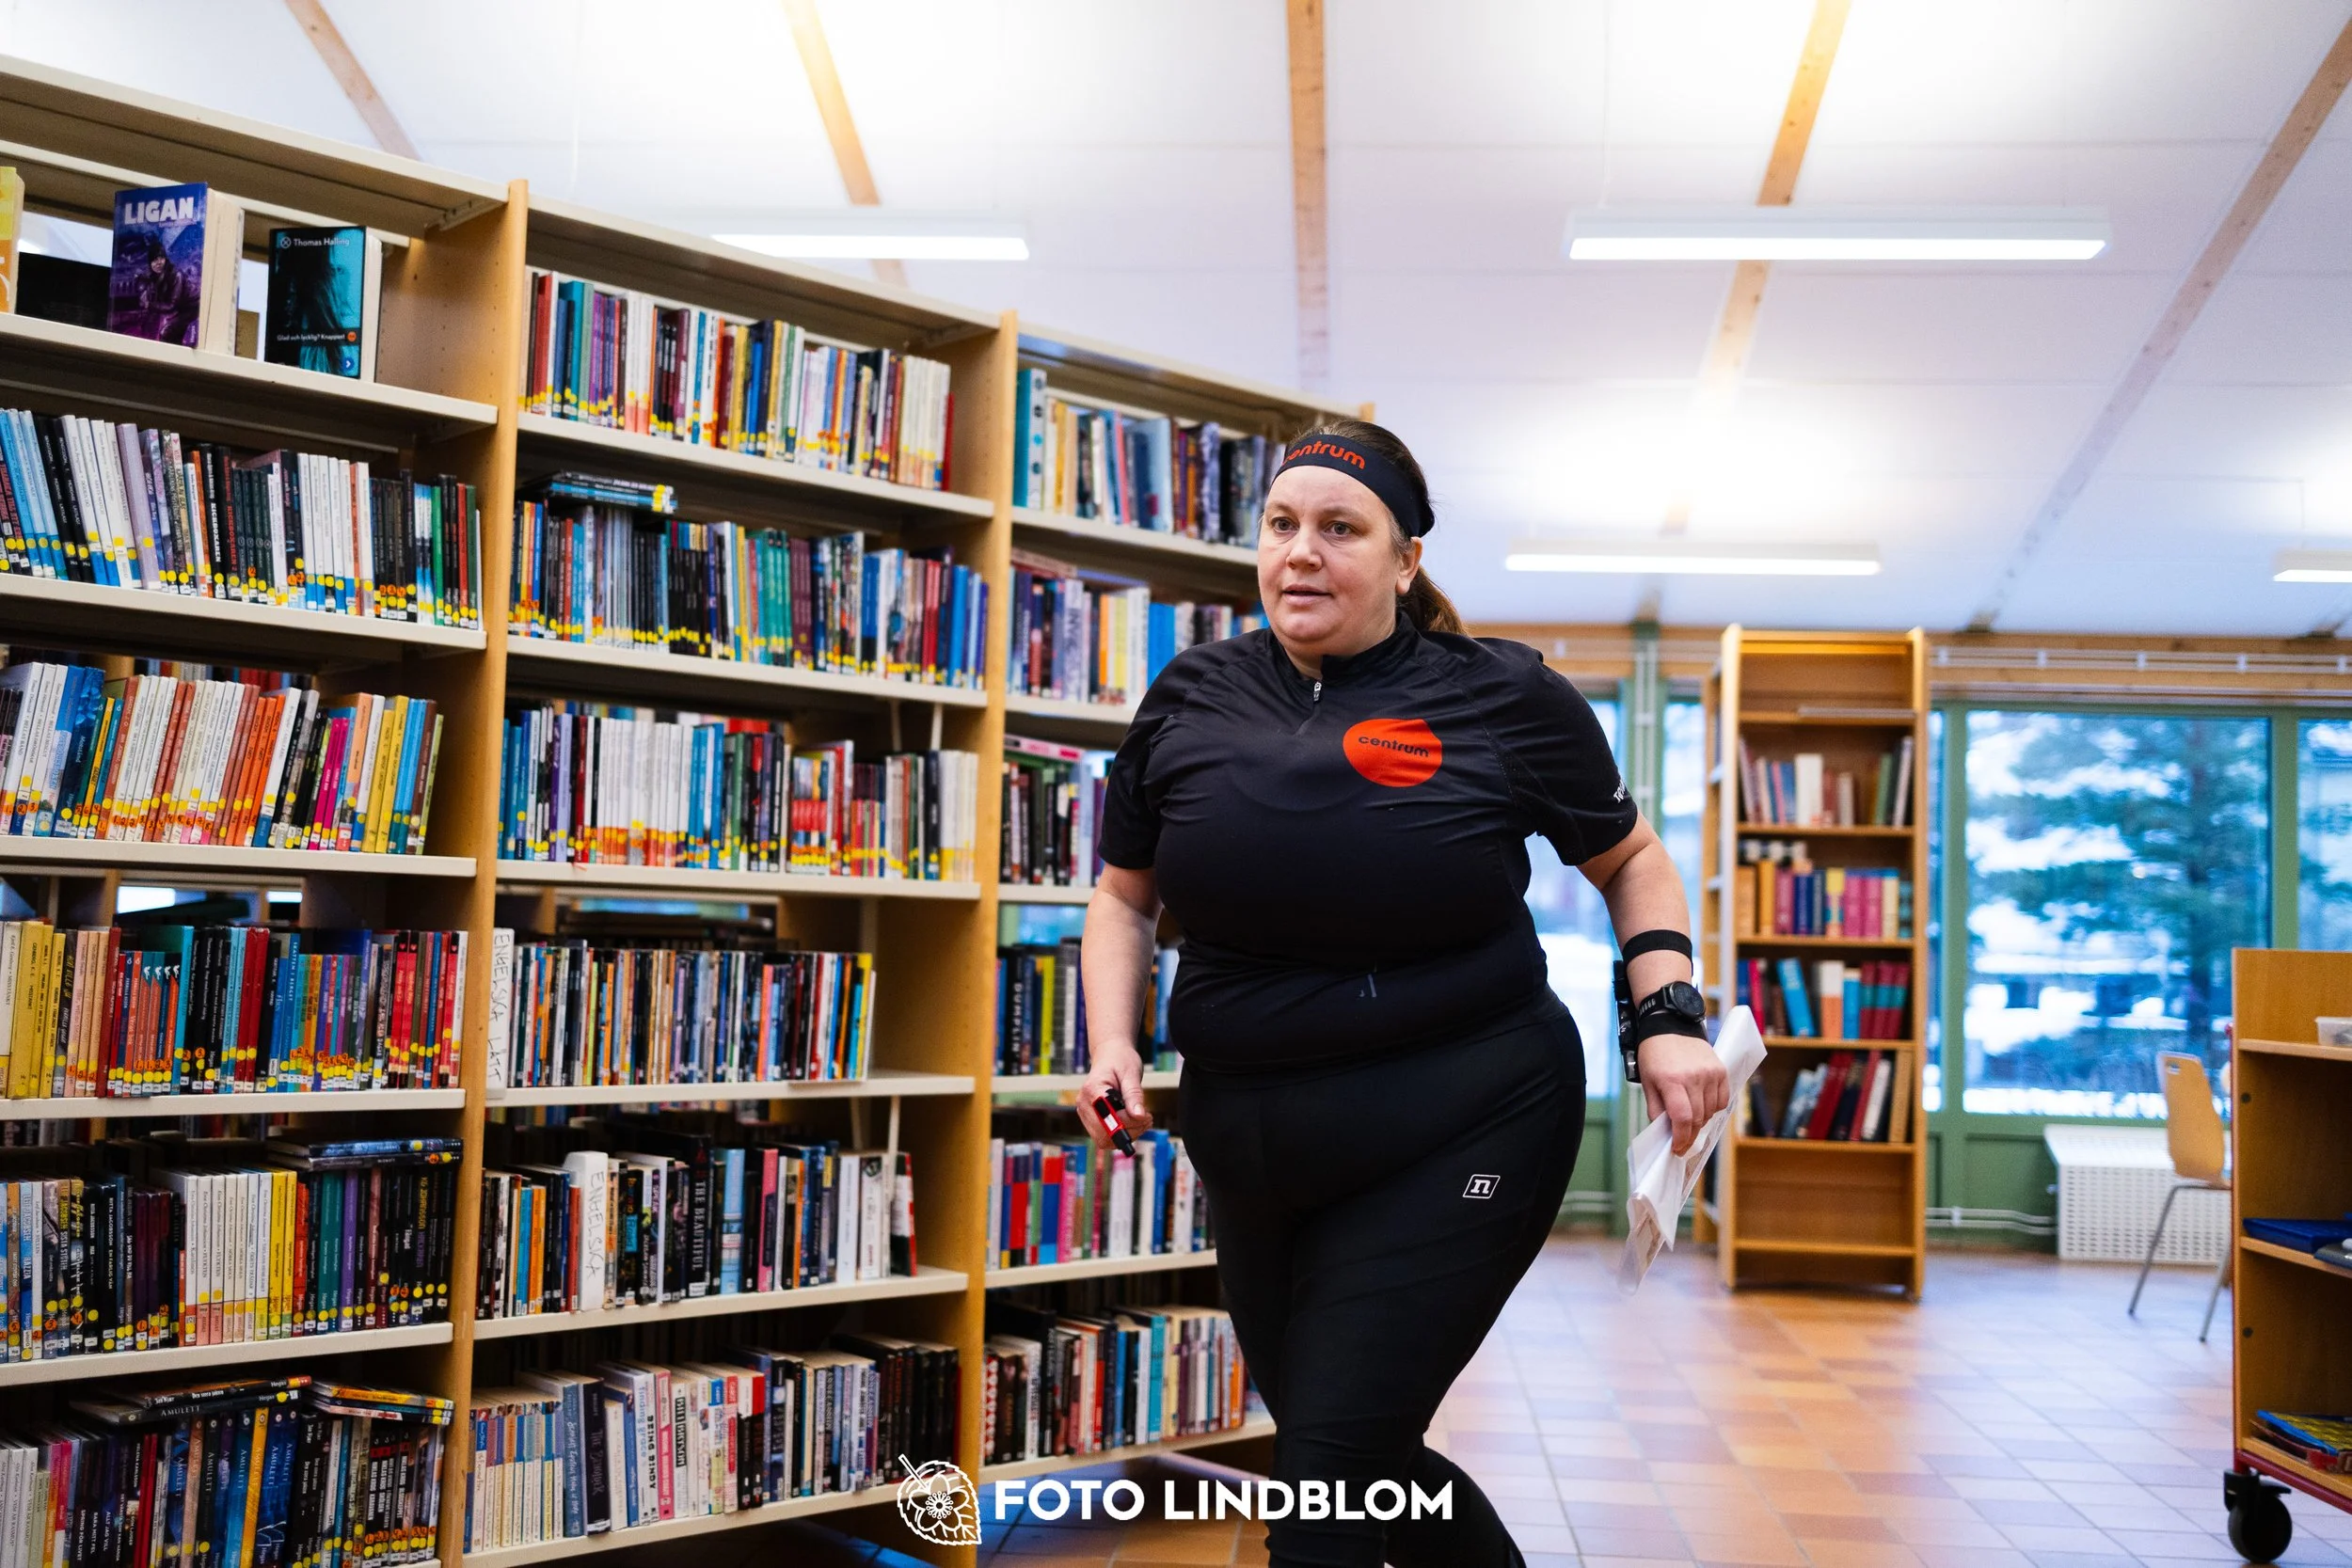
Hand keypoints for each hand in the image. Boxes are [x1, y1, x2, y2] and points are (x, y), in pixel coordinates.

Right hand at [1075, 1040, 1154, 1146]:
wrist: (1110, 1056)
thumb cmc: (1120, 1060)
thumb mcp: (1131, 1073)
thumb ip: (1134, 1095)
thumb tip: (1139, 1116)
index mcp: (1092, 1090)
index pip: (1107, 1119)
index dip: (1128, 1122)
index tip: (1146, 1115)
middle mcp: (1084, 1104)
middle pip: (1103, 1134)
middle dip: (1129, 1131)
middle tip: (1148, 1119)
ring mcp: (1085, 1113)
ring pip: (1104, 1139)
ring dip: (1127, 1135)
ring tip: (1143, 1120)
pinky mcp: (1091, 1119)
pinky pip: (1105, 1136)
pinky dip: (1121, 1134)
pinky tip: (1134, 1122)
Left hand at [1638, 1032, 1728, 1155]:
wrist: (1671, 1025)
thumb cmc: (1655, 1054)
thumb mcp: (1647, 1081)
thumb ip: (1657, 1108)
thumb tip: (1665, 1132)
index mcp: (1671, 1081)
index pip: (1682, 1118)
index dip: (1681, 1138)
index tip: (1677, 1148)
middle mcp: (1694, 1078)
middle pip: (1697, 1118)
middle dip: (1689, 1135)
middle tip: (1682, 1142)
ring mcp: (1710, 1074)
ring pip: (1710, 1112)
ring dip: (1701, 1121)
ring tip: (1690, 1120)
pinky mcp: (1721, 1071)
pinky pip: (1722, 1100)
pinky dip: (1713, 1108)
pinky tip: (1702, 1106)